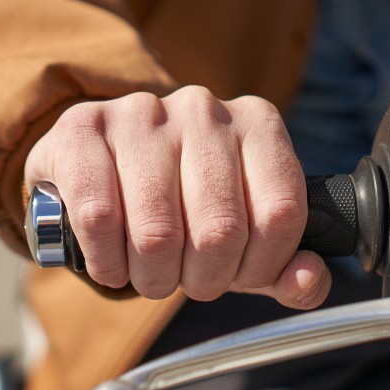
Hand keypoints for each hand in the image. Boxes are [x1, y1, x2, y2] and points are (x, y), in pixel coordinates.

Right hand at [24, 86, 330, 308]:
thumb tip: (306, 279)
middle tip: (186, 280)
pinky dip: (107, 262)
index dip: (261, 267)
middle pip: (220, 230)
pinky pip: (99, 219)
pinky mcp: (82, 128)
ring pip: (157, 233)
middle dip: (203, 279)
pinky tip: (111, 261)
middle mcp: (203, 109)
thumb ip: (284, 267)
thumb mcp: (241, 236)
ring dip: (152, 278)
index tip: (238, 276)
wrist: (94, 164)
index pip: (281, 214)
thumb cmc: (179, 205)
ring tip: (147, 273)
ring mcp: (141, 112)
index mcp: (258, 124)